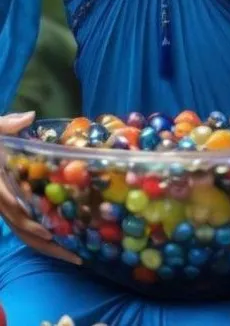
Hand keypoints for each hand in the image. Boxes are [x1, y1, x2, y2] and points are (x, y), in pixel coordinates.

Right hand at [0, 111, 81, 265]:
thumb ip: (8, 124)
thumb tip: (30, 116)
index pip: (9, 204)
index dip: (27, 218)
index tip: (46, 230)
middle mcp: (2, 200)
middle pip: (21, 228)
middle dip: (46, 244)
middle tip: (74, 255)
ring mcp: (6, 208)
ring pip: (24, 234)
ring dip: (48, 248)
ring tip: (76, 257)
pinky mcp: (12, 210)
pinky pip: (25, 230)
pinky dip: (42, 240)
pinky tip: (64, 245)